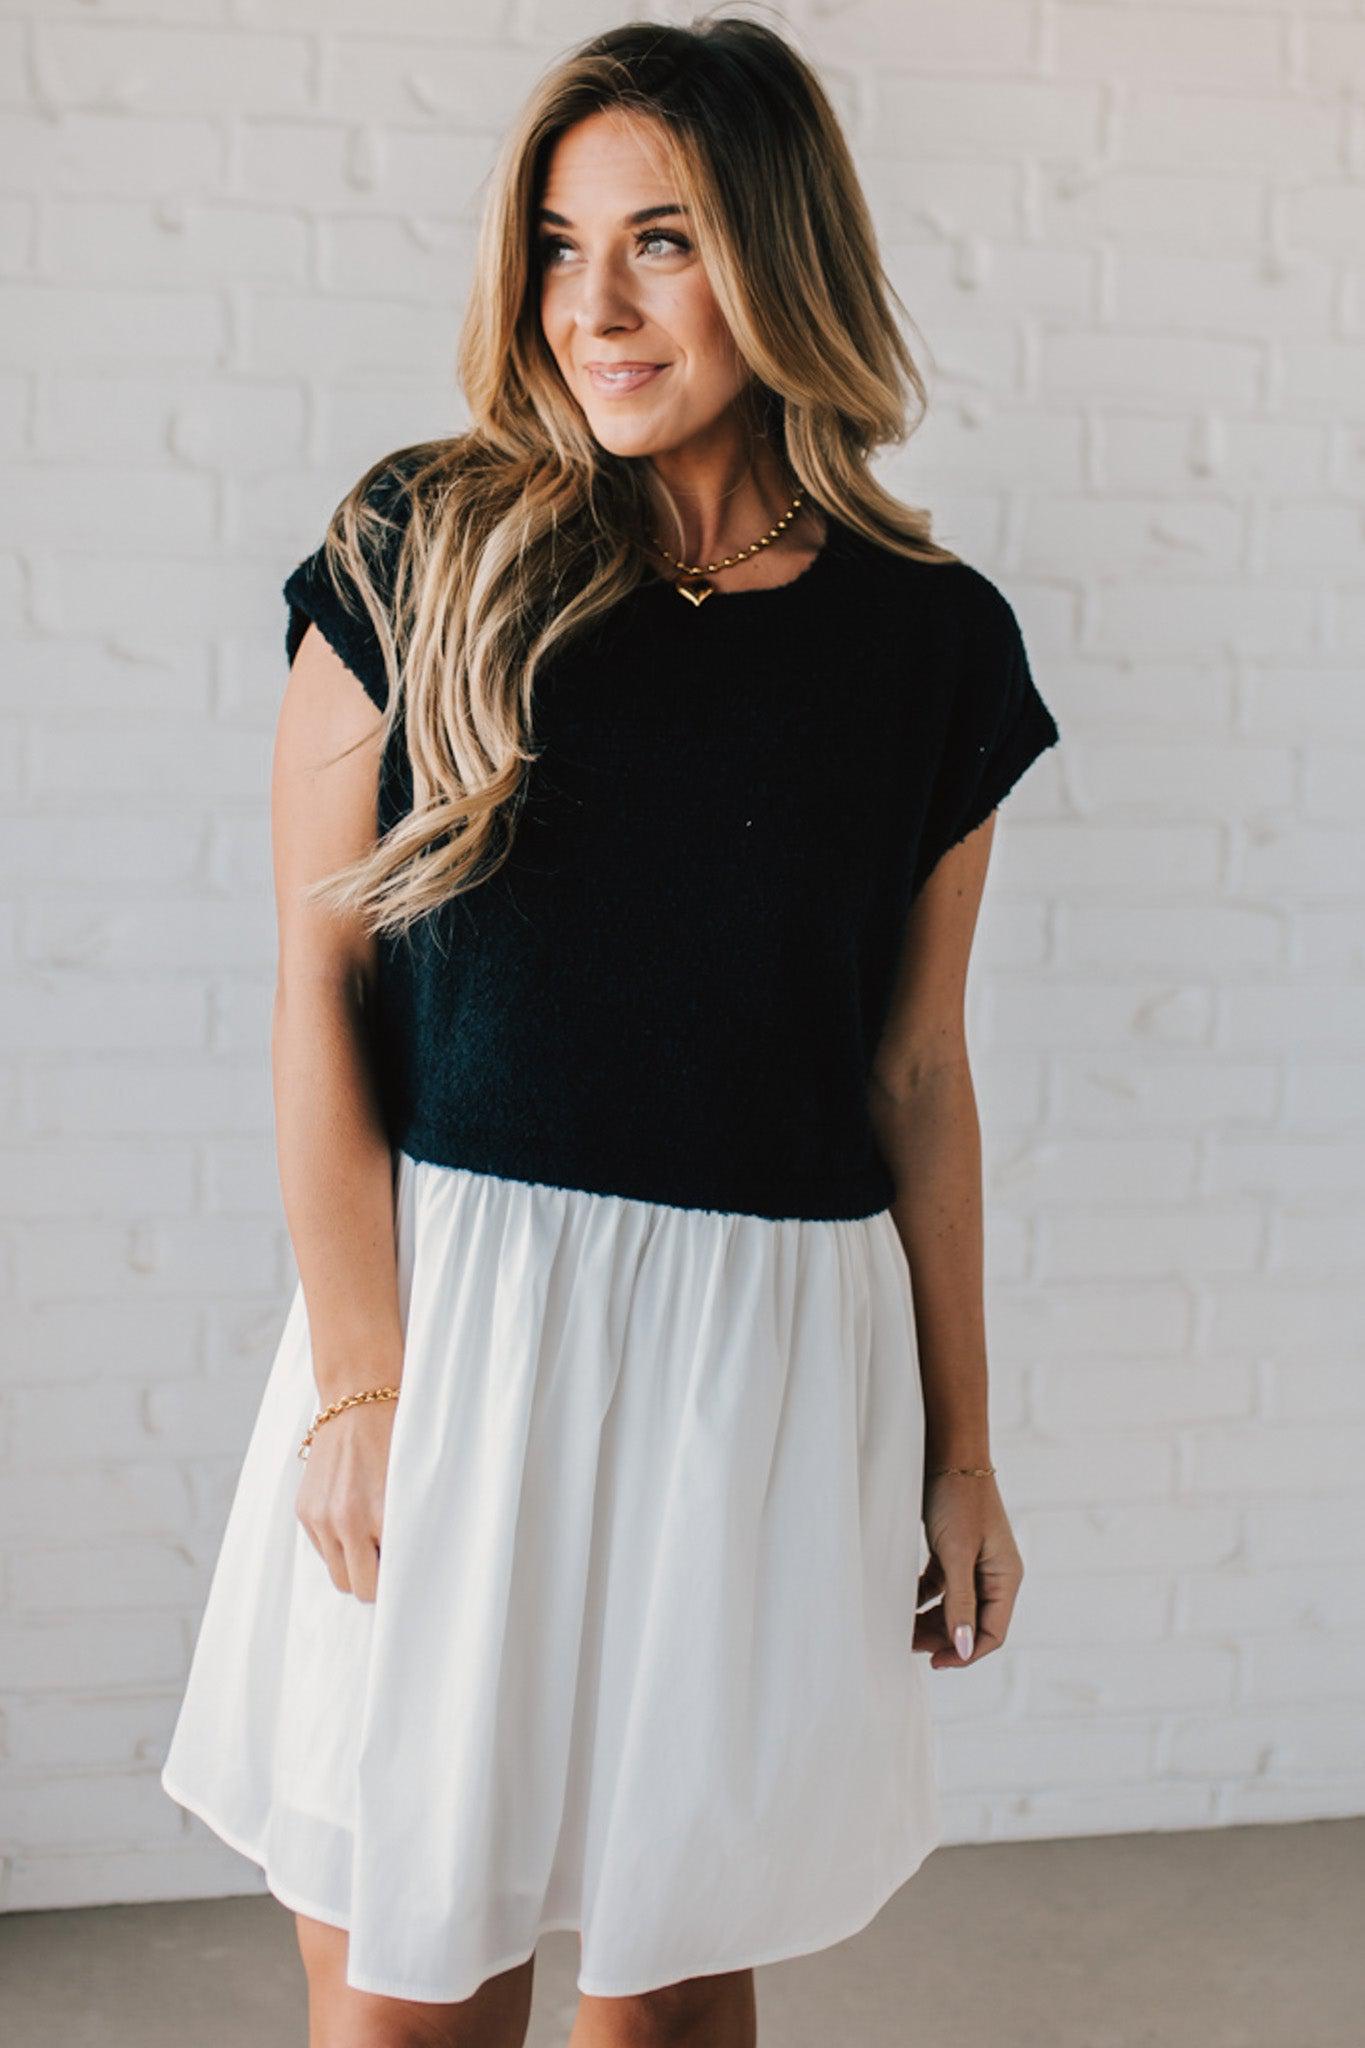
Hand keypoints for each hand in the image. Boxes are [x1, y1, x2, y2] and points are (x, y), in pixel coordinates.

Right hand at [295, 1397, 396, 1603]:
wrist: (359, 1401)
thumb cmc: (398, 1441)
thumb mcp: (412, 1486)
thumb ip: (407, 1529)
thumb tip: (411, 1566)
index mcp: (378, 1516)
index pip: (384, 1582)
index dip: (397, 1584)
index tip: (409, 1580)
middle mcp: (344, 1521)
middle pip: (359, 1588)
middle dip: (376, 1581)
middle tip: (392, 1562)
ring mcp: (319, 1517)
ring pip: (338, 1575)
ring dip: (355, 1566)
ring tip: (374, 1540)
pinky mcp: (304, 1510)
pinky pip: (322, 1551)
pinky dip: (338, 1546)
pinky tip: (354, 1520)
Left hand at [914, 1468, 1022, 1668]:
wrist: (946, 1450)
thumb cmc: (957, 1498)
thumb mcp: (957, 1554)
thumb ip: (961, 1602)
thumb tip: (964, 1649)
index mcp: (1006, 1577)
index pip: (992, 1633)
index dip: (964, 1653)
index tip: (933, 1662)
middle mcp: (994, 1573)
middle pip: (971, 1623)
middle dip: (942, 1638)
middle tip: (907, 1643)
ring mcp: (973, 1562)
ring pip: (953, 1607)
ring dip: (930, 1620)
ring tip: (900, 1627)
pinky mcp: (953, 1550)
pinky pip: (940, 1587)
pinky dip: (922, 1597)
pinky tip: (901, 1599)